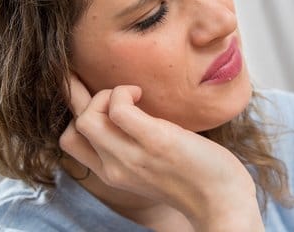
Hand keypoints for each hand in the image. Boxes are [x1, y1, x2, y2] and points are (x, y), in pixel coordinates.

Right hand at [59, 72, 263, 230]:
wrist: (222, 201)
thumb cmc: (195, 177)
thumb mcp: (151, 165)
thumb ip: (133, 146)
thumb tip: (127, 113)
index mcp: (112, 173)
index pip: (70, 141)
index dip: (76, 114)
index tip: (94, 96)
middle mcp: (115, 168)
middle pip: (73, 127)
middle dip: (86, 98)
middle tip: (118, 94)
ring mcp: (132, 156)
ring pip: (87, 118)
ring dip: (105, 95)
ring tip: (133, 96)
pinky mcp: (154, 142)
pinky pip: (118, 108)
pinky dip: (124, 92)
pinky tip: (143, 94)